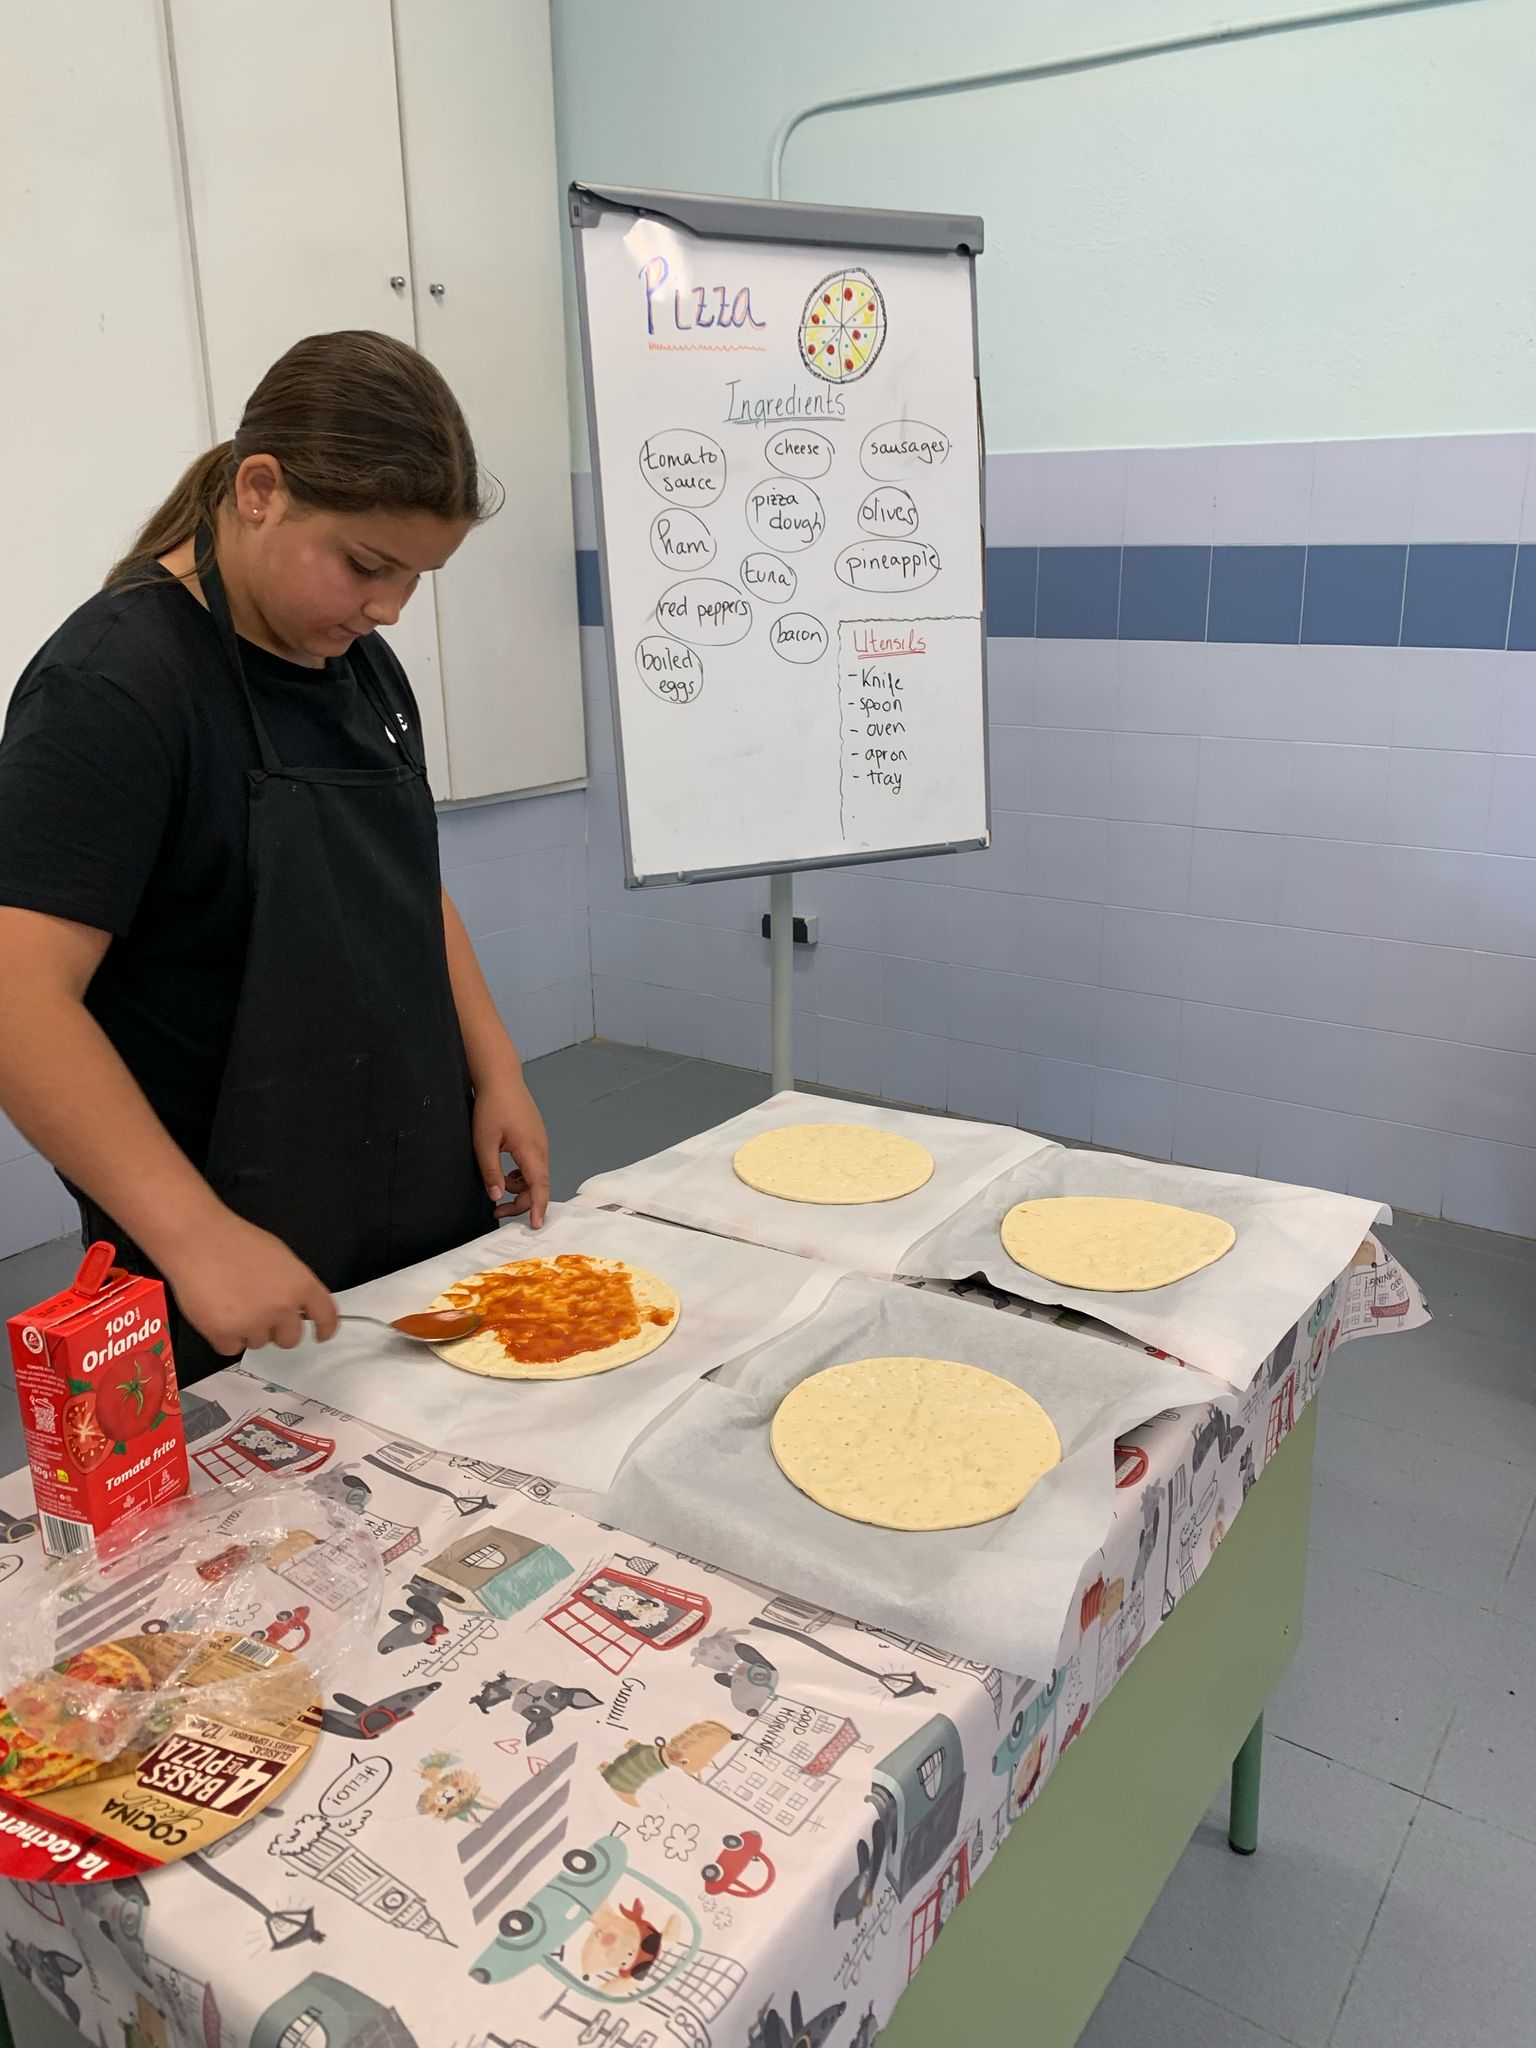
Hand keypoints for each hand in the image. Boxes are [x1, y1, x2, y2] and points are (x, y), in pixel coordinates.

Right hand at [161, 1209, 338, 1355]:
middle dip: (277, 1330)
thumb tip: (295, 1306)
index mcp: (301, 1285)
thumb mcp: (280, 1257)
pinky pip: (231, 1348)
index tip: (321, 1335)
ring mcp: (254, 1324)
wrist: (198, 1240)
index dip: (325, 1328)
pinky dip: (224, 1336)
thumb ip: (292, 1285)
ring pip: (258, 1343)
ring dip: (247, 1330)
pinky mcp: (225, 1335)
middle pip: (291, 1339)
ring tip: (230, 1302)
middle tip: (258, 1311)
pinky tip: (215, 1313)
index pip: (327, 1316)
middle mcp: (283, 1309)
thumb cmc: (236, 1242)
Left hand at [472, 1070, 550, 1226]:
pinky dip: (521, 1176)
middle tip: (496, 1212)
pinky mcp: (536, 1138)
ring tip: (496, 1186)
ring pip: (536, 1176)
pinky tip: (506, 1172)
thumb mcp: (484, 1142)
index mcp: (531, 1150)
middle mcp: (542, 1149)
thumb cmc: (491, 1107)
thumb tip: (496, 1197)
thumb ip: (491, 1172)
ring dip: (519, 1188)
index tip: (534, 1227)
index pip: (539, 1187)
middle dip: (520, 1203)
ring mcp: (541, 1142)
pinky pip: (533, 1165)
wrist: (501, 1079)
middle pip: (538, 1185)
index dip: (537, 1208)